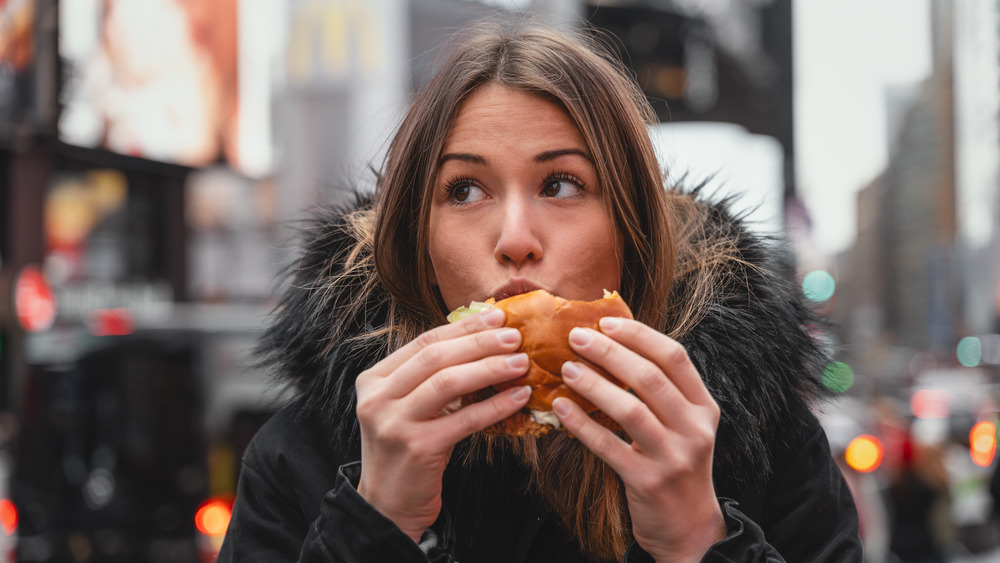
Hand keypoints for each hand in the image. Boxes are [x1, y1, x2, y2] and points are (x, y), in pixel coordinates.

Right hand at [354, 308, 530, 541]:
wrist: (388, 506)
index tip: (496, 316)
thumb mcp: (408, 407)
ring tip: (521, 363)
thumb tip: (484, 343)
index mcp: (374, 379)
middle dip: (479, 342)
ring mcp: (394, 422)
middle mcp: (378, 397)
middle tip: (514, 336)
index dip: (463, 328)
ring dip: (489, 368)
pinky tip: (518, 398)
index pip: (424, 342)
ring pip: (447, 382)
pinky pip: (465, 419)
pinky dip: (495, 406)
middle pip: (435, 357)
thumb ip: (432, 378)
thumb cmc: (406, 451)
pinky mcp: (417, 448)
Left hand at [552, 317, 724, 562]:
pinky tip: (561, 407)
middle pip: (650, 378)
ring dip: (594, 385)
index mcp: (704, 407)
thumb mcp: (682, 425)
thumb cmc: (676, 464)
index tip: (606, 322)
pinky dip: (582, 424)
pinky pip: (608, 446)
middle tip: (576, 337)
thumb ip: (660, 391)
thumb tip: (614, 344)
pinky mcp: (647, 481)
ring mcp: (673, 457)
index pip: (675, 358)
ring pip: (630, 410)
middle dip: (610, 352)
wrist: (688, 528)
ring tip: (566, 368)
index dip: (639, 335)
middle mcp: (694, 429)